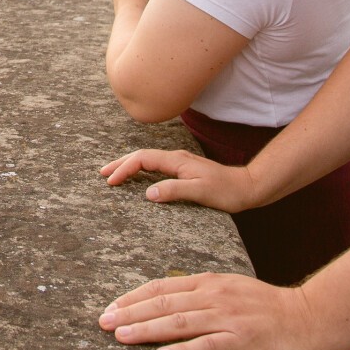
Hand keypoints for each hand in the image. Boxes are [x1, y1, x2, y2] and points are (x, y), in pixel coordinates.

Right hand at [97, 146, 261, 211]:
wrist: (247, 187)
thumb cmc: (226, 192)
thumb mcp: (200, 192)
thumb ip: (173, 191)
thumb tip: (147, 193)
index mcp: (177, 161)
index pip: (143, 160)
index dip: (125, 169)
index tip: (111, 182)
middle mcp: (176, 158)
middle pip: (141, 156)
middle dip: (120, 163)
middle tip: (102, 174)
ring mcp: (180, 163)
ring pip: (147, 160)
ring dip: (129, 165)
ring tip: (113, 174)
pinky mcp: (183, 170)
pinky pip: (155, 166)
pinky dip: (141, 169)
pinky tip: (138, 177)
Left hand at [97, 272, 324, 349]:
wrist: (310, 317)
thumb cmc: (269, 308)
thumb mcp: (231, 290)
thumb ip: (203, 294)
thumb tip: (170, 302)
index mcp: (210, 282)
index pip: (163, 287)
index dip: (134, 297)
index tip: (111, 307)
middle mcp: (214, 296)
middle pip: (164, 303)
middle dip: (130, 312)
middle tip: (102, 322)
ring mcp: (228, 317)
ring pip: (179, 322)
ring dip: (146, 329)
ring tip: (121, 336)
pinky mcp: (242, 339)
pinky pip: (207, 346)